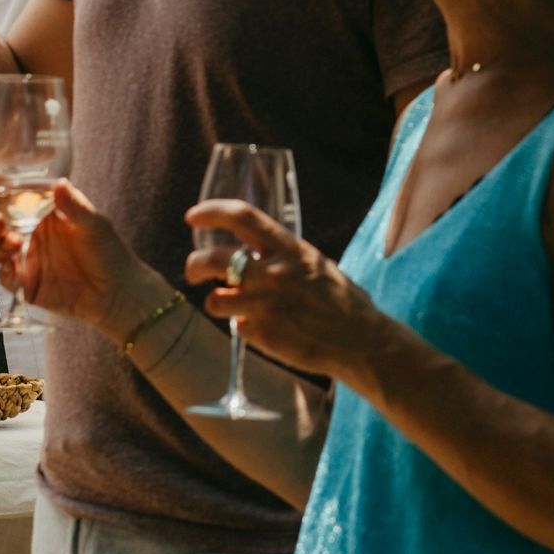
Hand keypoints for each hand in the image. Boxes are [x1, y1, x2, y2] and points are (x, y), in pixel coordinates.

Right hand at [0, 176, 149, 328]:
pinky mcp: (26, 282)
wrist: (116, 294)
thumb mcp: (95, 225)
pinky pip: (6, 276)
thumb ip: (75, 206)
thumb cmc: (108, 251)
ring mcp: (25, 257)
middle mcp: (29, 231)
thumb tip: (60, 184)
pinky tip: (14, 271)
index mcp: (42, 210)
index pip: (9, 194)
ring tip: (13, 245)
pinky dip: (6, 273)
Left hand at [181, 201, 399, 387]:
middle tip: (192, 271)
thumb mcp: (316, 265)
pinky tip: (266, 328)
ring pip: (215, 299)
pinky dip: (245, 326)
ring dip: (216, 301)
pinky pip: (238, 327)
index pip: (241, 217)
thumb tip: (255, 254)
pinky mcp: (262, 335)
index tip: (193, 217)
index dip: (211, 212)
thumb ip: (284, 258)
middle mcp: (273, 273)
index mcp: (290, 249)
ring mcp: (265, 306)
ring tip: (229, 305)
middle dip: (194, 264)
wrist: (361, 342)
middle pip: (212, 259)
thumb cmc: (344, 302)